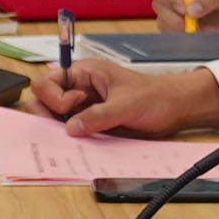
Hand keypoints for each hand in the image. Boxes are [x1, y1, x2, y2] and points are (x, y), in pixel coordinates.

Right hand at [25, 57, 218, 142]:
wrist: (174, 110)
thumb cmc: (154, 96)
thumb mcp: (126, 104)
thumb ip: (99, 116)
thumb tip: (71, 128)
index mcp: (84, 73)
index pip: (47, 81)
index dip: (53, 96)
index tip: (73, 105)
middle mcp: (78, 89)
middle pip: (43, 101)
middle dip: (47, 115)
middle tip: (65, 127)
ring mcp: (82, 108)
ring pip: (54, 119)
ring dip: (57, 130)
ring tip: (75, 137)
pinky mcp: (90, 124)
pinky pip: (71, 132)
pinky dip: (70, 140)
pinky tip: (80, 144)